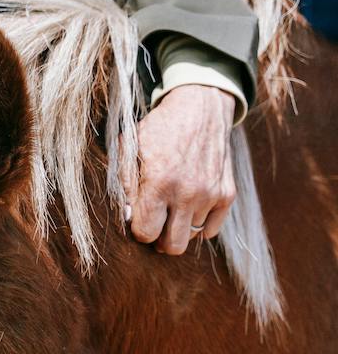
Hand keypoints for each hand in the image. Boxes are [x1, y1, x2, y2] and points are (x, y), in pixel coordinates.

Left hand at [124, 84, 235, 254]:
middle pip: (172, 246)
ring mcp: (211, 194)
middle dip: (160, 239)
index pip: (146, 233)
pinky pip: (211, 230)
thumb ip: (125, 184)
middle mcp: (188, 193)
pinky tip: (190, 208)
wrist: (201, 107)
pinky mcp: (227, 194)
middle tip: (156, 223)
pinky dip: (200, 224)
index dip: (140, 229)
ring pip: (190, 237)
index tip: (139, 217)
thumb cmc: (159, 129)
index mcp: (159, 183)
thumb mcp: (130, 148)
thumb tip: (127, 217)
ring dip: (179, 227)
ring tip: (173, 206)